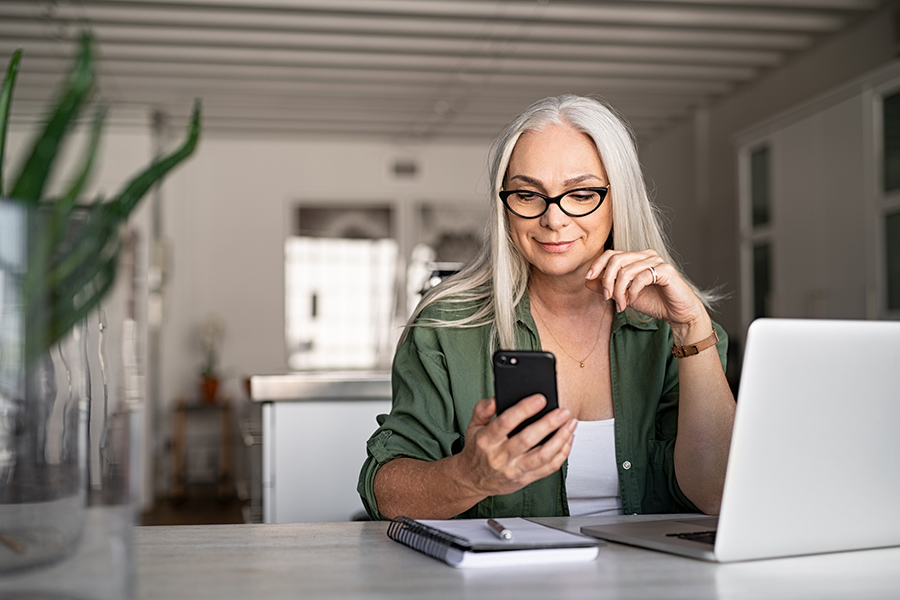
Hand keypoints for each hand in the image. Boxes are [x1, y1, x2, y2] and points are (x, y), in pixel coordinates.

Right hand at [456, 396, 576, 498]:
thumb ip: (482, 409)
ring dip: (560, 439)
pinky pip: (548, 468)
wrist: (472, 480)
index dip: (524, 410)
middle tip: (563, 411)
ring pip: (542, 456)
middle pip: (528, 439)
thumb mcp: (473, 426)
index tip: (540, 399)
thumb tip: (496, 398)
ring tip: (571, 424)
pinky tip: (568, 440)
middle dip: (549, 424)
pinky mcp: (525, 479)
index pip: (506, 422)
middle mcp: (500, 456)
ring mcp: (514, 470)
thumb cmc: (477, 450)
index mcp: (486, 440)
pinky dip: (562, 454)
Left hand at [584, 249, 708, 339]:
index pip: (611, 254)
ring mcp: (657, 261)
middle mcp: (646, 255)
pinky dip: (632, 291)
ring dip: (619, 291)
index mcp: (636, 258)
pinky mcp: (666, 271)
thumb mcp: (625, 295)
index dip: (597, 264)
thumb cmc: (654, 303)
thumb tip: (588, 280)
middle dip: (607, 279)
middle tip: (607, 297)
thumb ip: (607, 287)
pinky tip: (632, 301)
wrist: (678, 314)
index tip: (588, 278)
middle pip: (616, 259)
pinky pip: (641, 277)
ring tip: (622, 304)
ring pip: (626, 270)